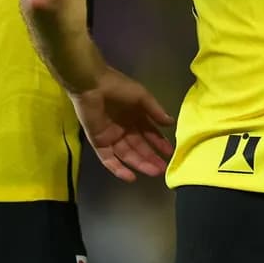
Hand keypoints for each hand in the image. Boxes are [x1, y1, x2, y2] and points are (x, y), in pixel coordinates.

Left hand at [68, 67, 176, 181]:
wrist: (92, 85)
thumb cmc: (118, 87)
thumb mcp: (142, 97)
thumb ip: (155, 111)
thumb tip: (171, 123)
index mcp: (135, 116)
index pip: (150, 133)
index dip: (160, 143)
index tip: (170, 153)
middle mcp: (124, 128)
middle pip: (140, 147)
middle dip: (151, 158)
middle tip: (163, 169)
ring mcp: (111, 136)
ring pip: (127, 155)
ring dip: (140, 164)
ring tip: (154, 172)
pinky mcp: (98, 142)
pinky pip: (108, 159)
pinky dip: (118, 169)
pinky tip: (131, 177)